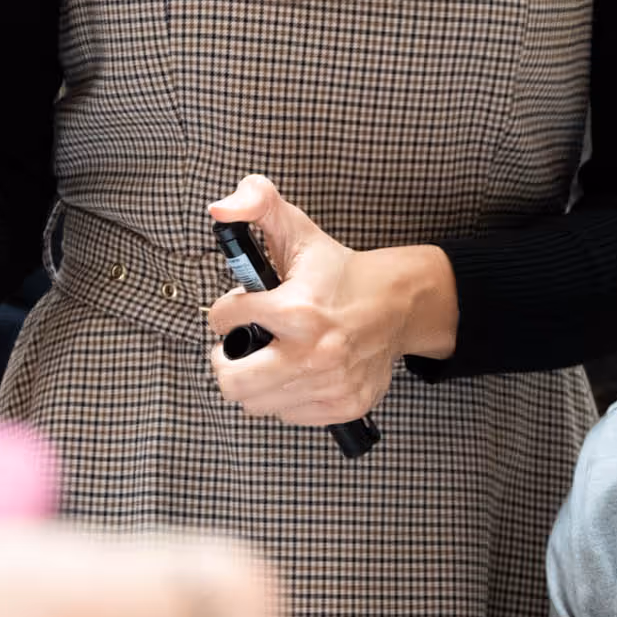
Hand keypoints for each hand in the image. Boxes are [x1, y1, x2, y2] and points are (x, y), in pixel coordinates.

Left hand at [202, 175, 454, 428]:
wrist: (398, 303)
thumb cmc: (338, 271)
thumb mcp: (297, 230)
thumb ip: (256, 202)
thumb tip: (219, 209)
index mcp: (297, 309)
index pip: (222, 320)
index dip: (223, 311)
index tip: (237, 308)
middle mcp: (314, 352)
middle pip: (232, 381)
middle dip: (225, 360)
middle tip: (237, 345)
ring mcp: (330, 384)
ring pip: (255, 403)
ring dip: (254, 379)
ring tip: (268, 355)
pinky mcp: (343, 405)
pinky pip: (287, 414)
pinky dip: (284, 396)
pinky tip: (296, 370)